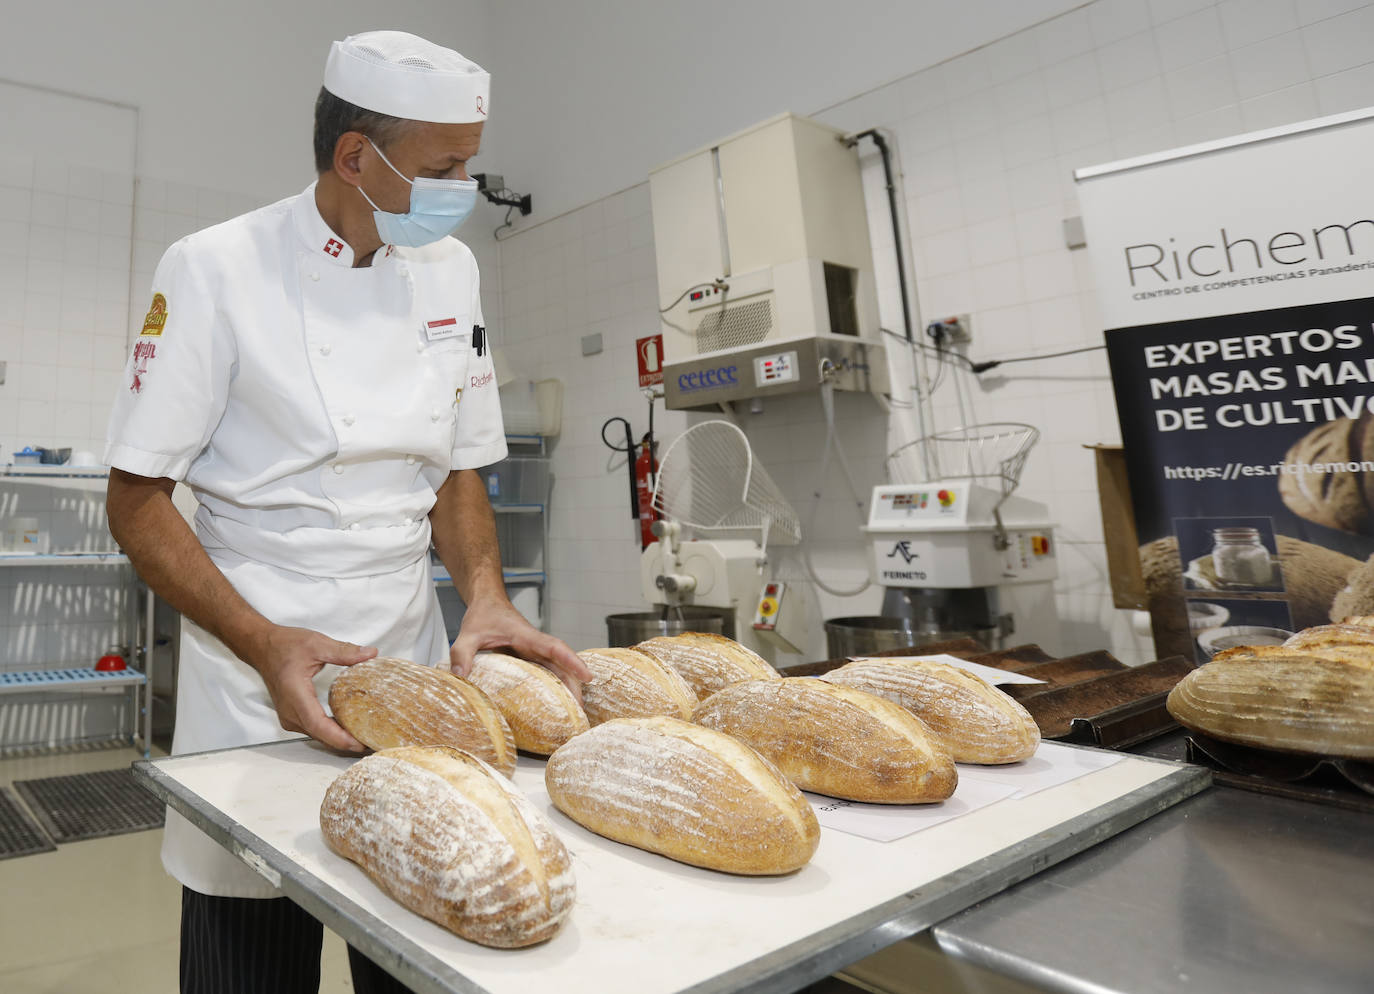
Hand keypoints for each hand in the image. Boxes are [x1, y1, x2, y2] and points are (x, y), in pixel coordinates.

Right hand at [244, 624, 377, 751]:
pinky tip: (349, 729)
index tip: (360, 744)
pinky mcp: (291, 715)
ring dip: (339, 739)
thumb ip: (344, 651)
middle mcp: (290, 711)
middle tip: (373, 742)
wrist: (262, 647)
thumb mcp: (317, 644)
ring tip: (366, 738)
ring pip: (317, 735)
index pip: (318, 725)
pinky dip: (331, 732)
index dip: (340, 738)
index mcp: (295, 694)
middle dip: (345, 743)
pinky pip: (313, 729)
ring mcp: (288, 716)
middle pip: (320, 735)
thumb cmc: (285, 645)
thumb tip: (371, 654)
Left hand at [449, 597, 592, 699]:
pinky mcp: (529, 658)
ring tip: (572, 711)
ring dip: (566, 686)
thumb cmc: (482, 615)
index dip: (572, 662)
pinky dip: (554, 685)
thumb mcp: (468, 633)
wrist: (486, 603)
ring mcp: (533, 652)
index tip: (587, 677)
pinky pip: (546, 671)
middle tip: (579, 709)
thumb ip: (463, 653)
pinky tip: (554, 702)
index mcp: (526, 636)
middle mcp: (535, 645)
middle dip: (574, 683)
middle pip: (562, 663)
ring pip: (557, 668)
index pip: (555, 648)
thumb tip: (460, 676)